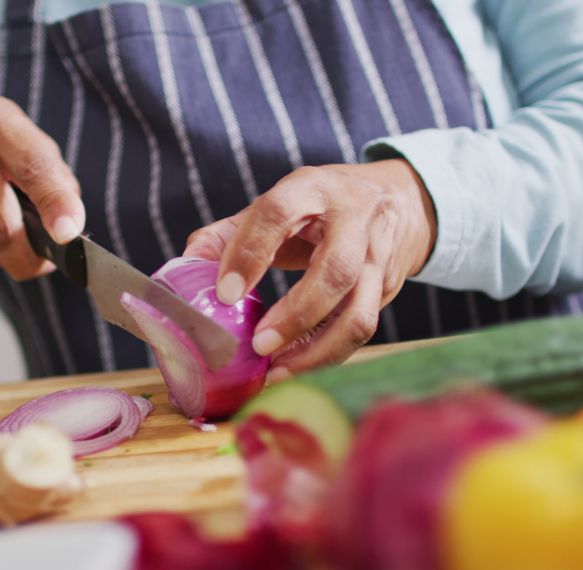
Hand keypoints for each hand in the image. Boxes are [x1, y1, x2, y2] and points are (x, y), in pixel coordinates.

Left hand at [184, 160, 436, 380]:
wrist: (398, 199)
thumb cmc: (322, 206)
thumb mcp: (278, 203)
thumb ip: (229, 234)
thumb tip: (185, 266)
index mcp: (314, 188)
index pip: (279, 213)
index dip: (250, 254)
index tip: (225, 295)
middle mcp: (355, 219)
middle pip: (336, 271)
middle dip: (296, 314)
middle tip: (259, 344)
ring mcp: (378, 257)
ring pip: (359, 314)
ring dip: (317, 350)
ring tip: (277, 369)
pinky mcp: (389, 289)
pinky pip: (361, 330)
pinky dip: (327, 355)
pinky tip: (297, 365)